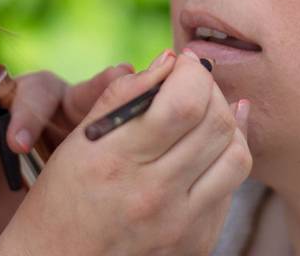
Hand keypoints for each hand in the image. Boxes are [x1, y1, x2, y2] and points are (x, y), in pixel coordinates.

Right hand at [0, 49, 252, 255]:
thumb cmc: (62, 196)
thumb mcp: (79, 140)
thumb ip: (125, 95)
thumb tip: (171, 61)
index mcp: (118, 161)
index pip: (185, 103)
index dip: (193, 72)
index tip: (184, 63)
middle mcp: (153, 195)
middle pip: (217, 124)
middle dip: (211, 90)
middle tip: (194, 83)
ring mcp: (179, 225)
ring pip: (237, 155)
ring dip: (226, 123)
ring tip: (203, 114)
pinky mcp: (196, 242)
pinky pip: (231, 187)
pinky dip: (223, 158)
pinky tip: (205, 147)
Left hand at [0, 63, 133, 241]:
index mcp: (30, 93)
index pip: (37, 95)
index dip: (28, 116)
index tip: (16, 144)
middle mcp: (68, 107)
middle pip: (92, 94)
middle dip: (106, 88)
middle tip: (121, 76)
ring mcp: (90, 136)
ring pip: (112, 122)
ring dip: (128, 115)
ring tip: (149, 107)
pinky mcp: (100, 164)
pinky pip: (119, 159)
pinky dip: (133, 157)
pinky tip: (148, 159)